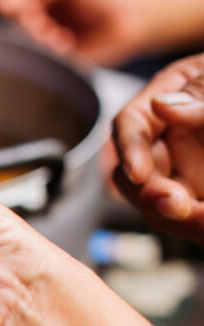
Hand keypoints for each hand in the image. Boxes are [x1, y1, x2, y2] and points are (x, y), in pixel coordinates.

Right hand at [0, 0, 147, 66]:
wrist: (138, 16)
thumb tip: (1, 3)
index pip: (6, 2)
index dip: (15, 8)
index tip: (31, 10)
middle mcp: (39, 16)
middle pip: (12, 25)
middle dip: (28, 28)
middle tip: (46, 26)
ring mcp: (47, 38)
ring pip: (23, 44)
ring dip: (39, 41)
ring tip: (60, 36)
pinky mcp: (59, 58)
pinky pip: (42, 60)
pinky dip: (51, 53)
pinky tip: (67, 44)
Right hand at [113, 54, 203, 241]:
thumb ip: (201, 98)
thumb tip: (162, 108)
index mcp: (168, 102)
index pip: (131, 124)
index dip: (130, 150)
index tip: (138, 175)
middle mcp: (172, 141)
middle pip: (138, 175)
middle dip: (151, 195)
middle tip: (177, 207)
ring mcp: (190, 172)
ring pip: (164, 205)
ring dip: (182, 220)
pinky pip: (197, 220)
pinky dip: (203, 227)